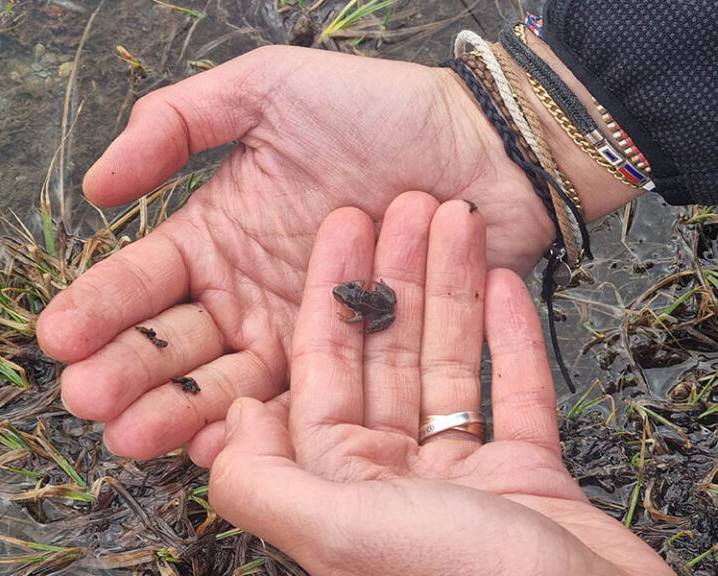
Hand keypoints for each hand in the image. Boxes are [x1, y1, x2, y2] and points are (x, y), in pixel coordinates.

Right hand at [36, 45, 558, 460]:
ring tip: (137, 433)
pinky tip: (222, 443)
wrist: (486, 151)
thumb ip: (179, 123)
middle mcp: (250, 291)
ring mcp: (301, 330)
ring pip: (228, 381)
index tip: (61, 335)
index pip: (147, 277)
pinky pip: (299, 400)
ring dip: (179, 411)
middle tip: (88, 398)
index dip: (102, 305)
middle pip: (177, 341)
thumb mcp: (271, 89)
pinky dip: (262, 424)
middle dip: (129, 370)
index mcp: (222, 232)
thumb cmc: (384, 112)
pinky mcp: (353, 360)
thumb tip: (97, 184)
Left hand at [208, 193, 673, 575]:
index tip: (341, 229)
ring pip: (448, 367)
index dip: (330, 295)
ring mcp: (462, 481)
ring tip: (460, 221)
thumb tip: (224, 426)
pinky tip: (504, 284)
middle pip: (388, 358)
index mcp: (340, 489)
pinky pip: (512, 394)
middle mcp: (393, 483)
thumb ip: (266, 484)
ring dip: (453, 293)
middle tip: (411, 203)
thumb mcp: (343, 534)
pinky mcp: (527, 480)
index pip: (320, 372)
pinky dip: (508, 340)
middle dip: (398, 278)